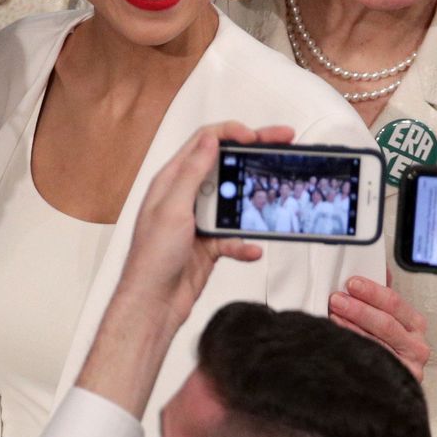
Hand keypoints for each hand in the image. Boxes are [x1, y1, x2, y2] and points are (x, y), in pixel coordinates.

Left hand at [112, 121, 294, 323]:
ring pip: (234, 201)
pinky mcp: (210, 243)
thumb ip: (191, 172)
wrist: (153, 304)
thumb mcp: (172, 208)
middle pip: (226, 165)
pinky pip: (235, 236)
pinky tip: (252, 249)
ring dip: (252, 203)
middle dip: (255, 155)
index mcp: (172, 180)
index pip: (204, 142)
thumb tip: (210, 139)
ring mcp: (199, 219)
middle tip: (284, 143)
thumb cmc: (151, 258)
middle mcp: (186, 196)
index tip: (257, 136)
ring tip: (274, 199)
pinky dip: (246, 242)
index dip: (232, 132)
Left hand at [330, 268, 430, 380]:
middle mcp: (416, 346)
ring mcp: (408, 366)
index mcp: (415, 325)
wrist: (387, 388)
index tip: (351, 283)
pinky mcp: (396, 382)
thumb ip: (383, 297)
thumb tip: (379, 268)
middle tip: (337, 299)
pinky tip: (339, 340)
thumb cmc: (388, 348)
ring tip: (333, 315)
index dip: (372, 291)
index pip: (395, 303)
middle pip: (386, 324)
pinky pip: (372, 362)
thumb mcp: (390, 319)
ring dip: (352, 327)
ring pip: (377, 343)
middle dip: (359, 309)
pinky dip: (353, 348)